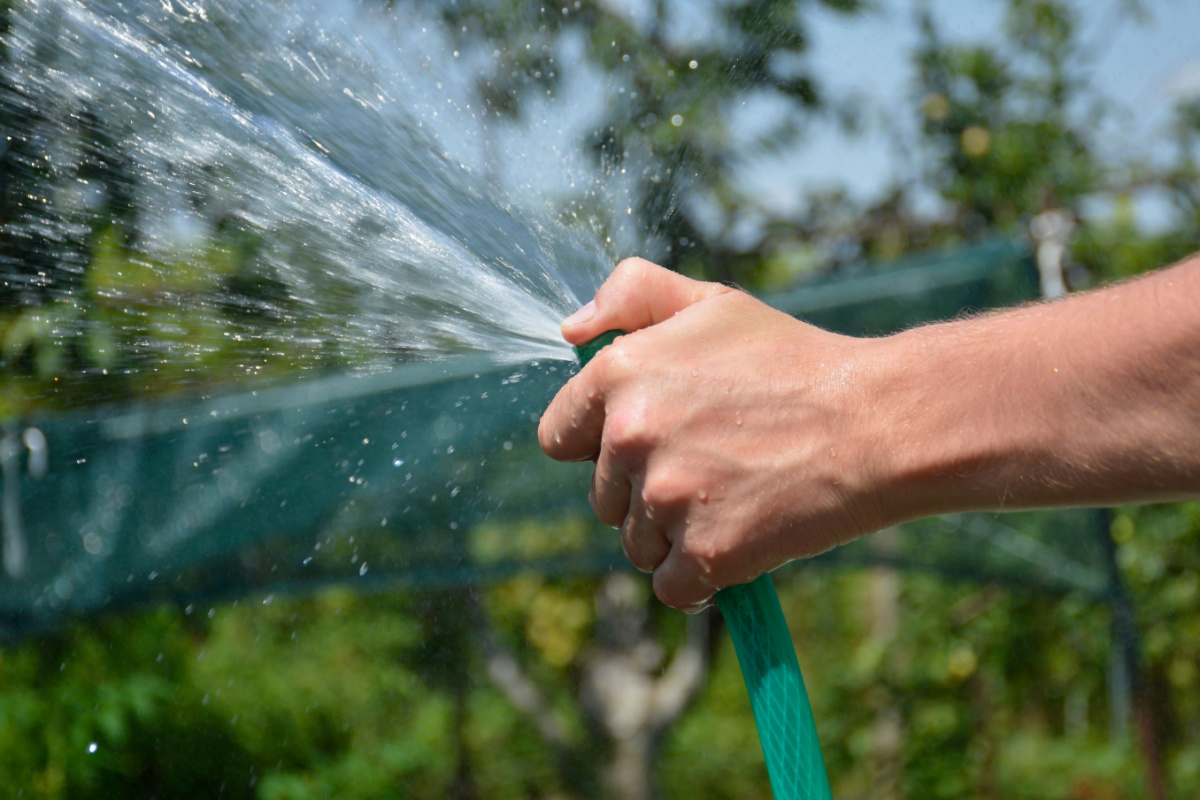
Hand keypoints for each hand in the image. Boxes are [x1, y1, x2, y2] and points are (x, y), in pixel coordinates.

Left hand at [539, 259, 888, 610]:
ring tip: (734, 496)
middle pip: (603, 497)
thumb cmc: (793, 361)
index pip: (558, 437)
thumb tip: (570, 333)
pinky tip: (740, 541)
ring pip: (636, 544)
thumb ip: (632, 295)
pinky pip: (672, 587)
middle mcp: (630, 434)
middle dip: (646, 490)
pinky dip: (701, 577)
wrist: (876, 421)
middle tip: (713, 463)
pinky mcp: (705, 551)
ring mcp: (666, 495)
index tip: (646, 444)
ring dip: (675, 534)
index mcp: (619, 372)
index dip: (598, 445)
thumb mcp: (711, 303)